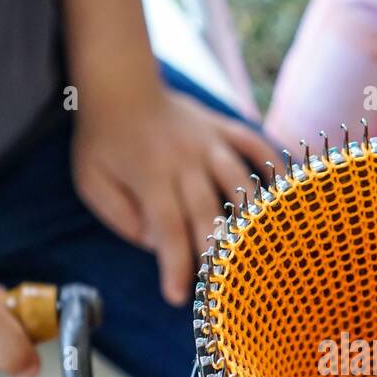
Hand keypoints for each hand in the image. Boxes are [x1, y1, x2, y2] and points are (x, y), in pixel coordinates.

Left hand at [71, 80, 275, 305]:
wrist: (118, 80)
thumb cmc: (102, 139)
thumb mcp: (91, 180)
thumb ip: (118, 215)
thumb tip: (155, 242)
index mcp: (149, 176)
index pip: (167, 228)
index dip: (175, 265)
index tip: (178, 297)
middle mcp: (184, 160)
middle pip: (207, 210)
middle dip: (215, 250)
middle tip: (225, 283)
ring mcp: (208, 141)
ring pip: (238, 181)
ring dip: (250, 216)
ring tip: (262, 246)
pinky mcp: (223, 127)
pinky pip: (255, 144)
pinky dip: (274, 166)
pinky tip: (285, 193)